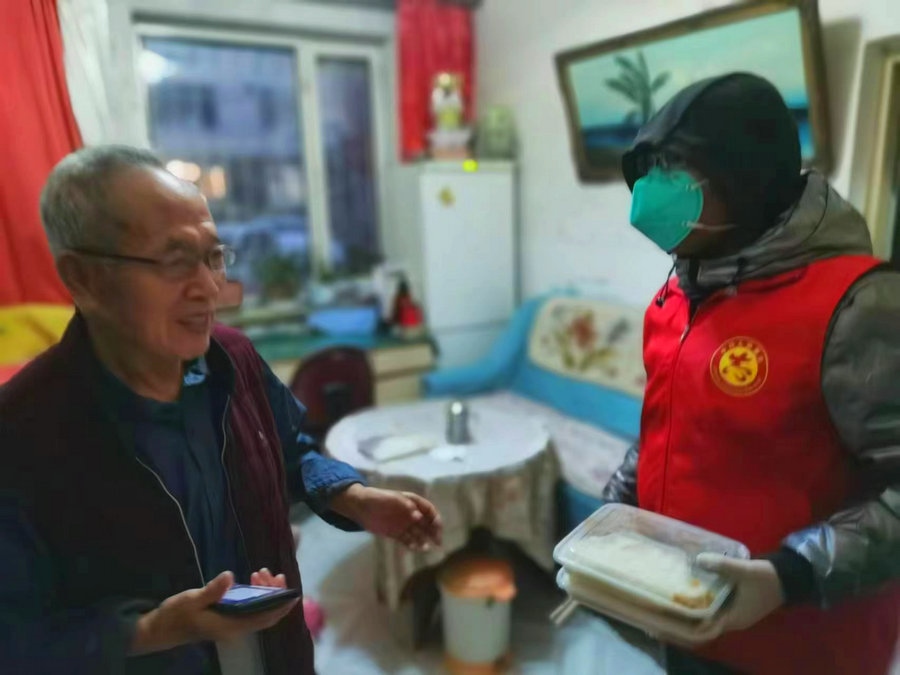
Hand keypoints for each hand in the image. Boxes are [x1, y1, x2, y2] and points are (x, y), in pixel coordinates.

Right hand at [131, 571, 297, 654]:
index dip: (281, 606)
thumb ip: (212, 590)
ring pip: (258, 610)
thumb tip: (230, 577)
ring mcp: (232, 624)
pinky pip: (250, 608)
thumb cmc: (175, 615)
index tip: (293, 592)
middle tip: (274, 574)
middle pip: (265, 614)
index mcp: (230, 626)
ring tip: (262, 573)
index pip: (264, 618)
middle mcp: (235, 628)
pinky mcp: (227, 618)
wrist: (160, 629)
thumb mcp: (191, 600)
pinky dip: (255, 595)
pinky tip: (252, 580)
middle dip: (275, 595)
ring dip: (265, 593)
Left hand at [330, 484, 442, 550]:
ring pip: (418, 533)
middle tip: (438, 542)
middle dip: (434, 532)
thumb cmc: (377, 498)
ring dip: (424, 540)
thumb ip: (405, 505)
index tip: (437, 527)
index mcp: (412, 502)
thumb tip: (418, 515)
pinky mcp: (396, 533)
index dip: (435, 518)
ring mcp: (403, 524)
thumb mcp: (391, 498)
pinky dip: (413, 544)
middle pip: (427, 523)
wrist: (360, 507)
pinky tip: (415, 549)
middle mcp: (410, 514)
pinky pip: (407, 540)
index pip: (429, 510)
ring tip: (426, 549)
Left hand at [657, 554, 784, 647]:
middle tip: (668, 601)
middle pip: (705, 621)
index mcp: (734, 619)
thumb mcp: (743, 571)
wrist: (789, 576)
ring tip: (676, 593)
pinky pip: (716, 604)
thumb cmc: (766, 578)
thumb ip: (722, 566)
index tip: (671, 614)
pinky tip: (694, 586)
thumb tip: (699, 559)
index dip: (688, 623)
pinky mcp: (737, 603)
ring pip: (710, 612)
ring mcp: (736, 612)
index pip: (706, 628)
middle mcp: (733, 620)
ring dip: (696, 605)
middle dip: (688, 613)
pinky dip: (705, 598)